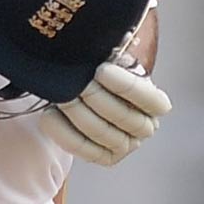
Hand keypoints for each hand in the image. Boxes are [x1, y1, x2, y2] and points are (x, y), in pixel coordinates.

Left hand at [40, 61, 170, 165]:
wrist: (83, 90)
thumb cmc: (100, 72)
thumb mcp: (112, 60)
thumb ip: (113, 55)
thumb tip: (105, 45)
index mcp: (154, 103)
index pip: (152, 100)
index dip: (127, 87)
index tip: (101, 70)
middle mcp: (144, 127)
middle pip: (124, 117)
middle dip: (96, 97)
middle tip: (76, 82)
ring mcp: (125, 146)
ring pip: (103, 134)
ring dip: (78, 114)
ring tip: (60, 95)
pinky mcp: (104, 157)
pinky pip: (84, 149)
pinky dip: (64, 133)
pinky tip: (49, 115)